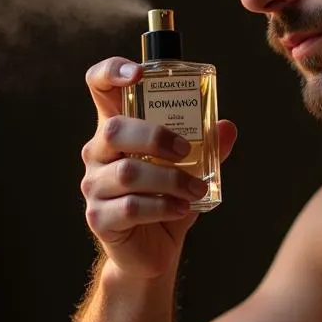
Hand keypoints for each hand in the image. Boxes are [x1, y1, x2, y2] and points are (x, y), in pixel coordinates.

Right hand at [80, 57, 237, 278]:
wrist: (154, 249)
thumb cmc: (167, 198)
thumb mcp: (192, 169)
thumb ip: (209, 147)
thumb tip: (227, 127)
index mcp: (117, 128)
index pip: (99, 86)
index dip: (112, 71)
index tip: (139, 73)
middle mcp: (98, 152)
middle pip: (115, 129)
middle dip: (156, 136)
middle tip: (186, 150)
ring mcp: (94, 185)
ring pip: (127, 172)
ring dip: (170, 179)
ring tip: (195, 189)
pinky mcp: (99, 218)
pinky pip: (130, 207)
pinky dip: (163, 206)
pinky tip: (181, 208)